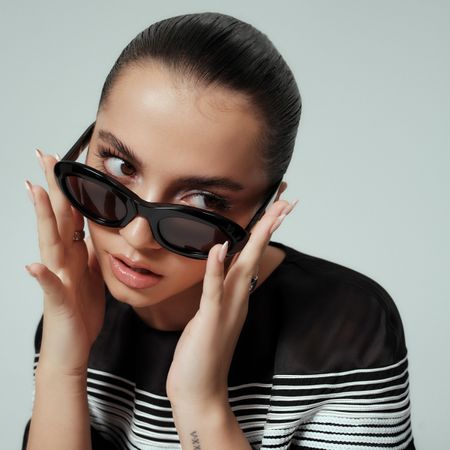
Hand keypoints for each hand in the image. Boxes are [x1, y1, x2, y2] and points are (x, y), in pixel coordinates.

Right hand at [25, 150, 104, 374]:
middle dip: (52, 187)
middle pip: (57, 219)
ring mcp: (59, 280)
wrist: (72, 349)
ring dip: (42, 218)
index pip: (72, 215)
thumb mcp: (92, 276)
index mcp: (74, 255)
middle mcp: (63, 262)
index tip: (69, 163)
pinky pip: (51, 287)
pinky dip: (41, 275)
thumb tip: (96, 231)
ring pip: (50, 243)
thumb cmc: (80, 313)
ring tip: (35, 191)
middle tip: (45, 157)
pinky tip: (33, 264)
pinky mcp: (59, 302)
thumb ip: (90, 253)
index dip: (71, 189)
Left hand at [165, 197, 296, 407]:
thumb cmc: (203, 353)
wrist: (199, 392)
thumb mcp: (212, 314)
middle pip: (256, 254)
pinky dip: (217, 269)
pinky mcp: (210, 320)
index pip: (252, 254)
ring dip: (255, 240)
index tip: (278, 207)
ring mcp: (226, 309)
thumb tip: (223, 270)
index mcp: (236, 295)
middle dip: (270, 225)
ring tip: (270, 214)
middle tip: (288, 200)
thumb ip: (220, 290)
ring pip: (243, 267)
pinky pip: (214, 291)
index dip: (264, 229)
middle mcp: (237, 298)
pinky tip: (220, 248)